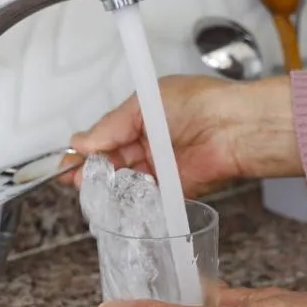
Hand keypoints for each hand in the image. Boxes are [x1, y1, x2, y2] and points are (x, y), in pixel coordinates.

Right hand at [66, 74, 300, 197]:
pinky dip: (131, 202)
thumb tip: (81, 141)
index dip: (86, 149)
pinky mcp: (175, 190)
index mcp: (144, 117)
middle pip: (112, 162)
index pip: (106, 135)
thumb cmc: (202, 103)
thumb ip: (110, 126)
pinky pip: (147, 200)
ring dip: (108, 187)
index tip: (70, 160)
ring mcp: (163, 168)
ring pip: (126, 183)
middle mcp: (152, 143)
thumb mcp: (144, 104)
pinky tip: (116, 201)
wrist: (236, 128)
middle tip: (75, 178)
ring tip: (92, 188)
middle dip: (92, 171)